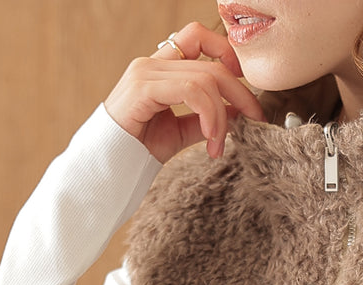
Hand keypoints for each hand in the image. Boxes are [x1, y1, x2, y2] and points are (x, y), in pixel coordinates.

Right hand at [103, 22, 266, 162]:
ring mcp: (146, 72)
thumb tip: (237, 112)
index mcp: (161, 69)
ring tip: (219, 145)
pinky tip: (211, 139)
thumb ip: (206, 118)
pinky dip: (209, 114)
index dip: (227, 53)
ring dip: (222, 116)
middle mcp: (152, 63)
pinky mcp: (143, 87)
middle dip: (241, 93)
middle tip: (255, 120)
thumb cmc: (138, 151)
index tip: (244, 87)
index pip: (198, 38)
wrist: (108, 168)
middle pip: (211, 62)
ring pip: (204, 78)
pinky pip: (190, 90)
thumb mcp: (181, 132)